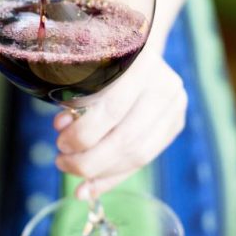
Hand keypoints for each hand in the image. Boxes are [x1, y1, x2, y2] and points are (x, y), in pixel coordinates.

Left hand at [53, 49, 187, 199]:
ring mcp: (175, 106)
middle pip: (127, 138)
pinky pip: (144, 159)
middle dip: (89, 160)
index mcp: (142, 62)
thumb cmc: (102, 59)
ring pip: (138, 155)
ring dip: (101, 172)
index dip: (83, 134)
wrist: (137, 48)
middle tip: (62, 162)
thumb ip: (76, 98)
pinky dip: (114, 176)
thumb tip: (62, 129)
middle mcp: (165, 84)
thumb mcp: (87, 70)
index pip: (112, 110)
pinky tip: (92, 186)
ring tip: (74, 173)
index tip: (59, 141)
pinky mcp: (176, 123)